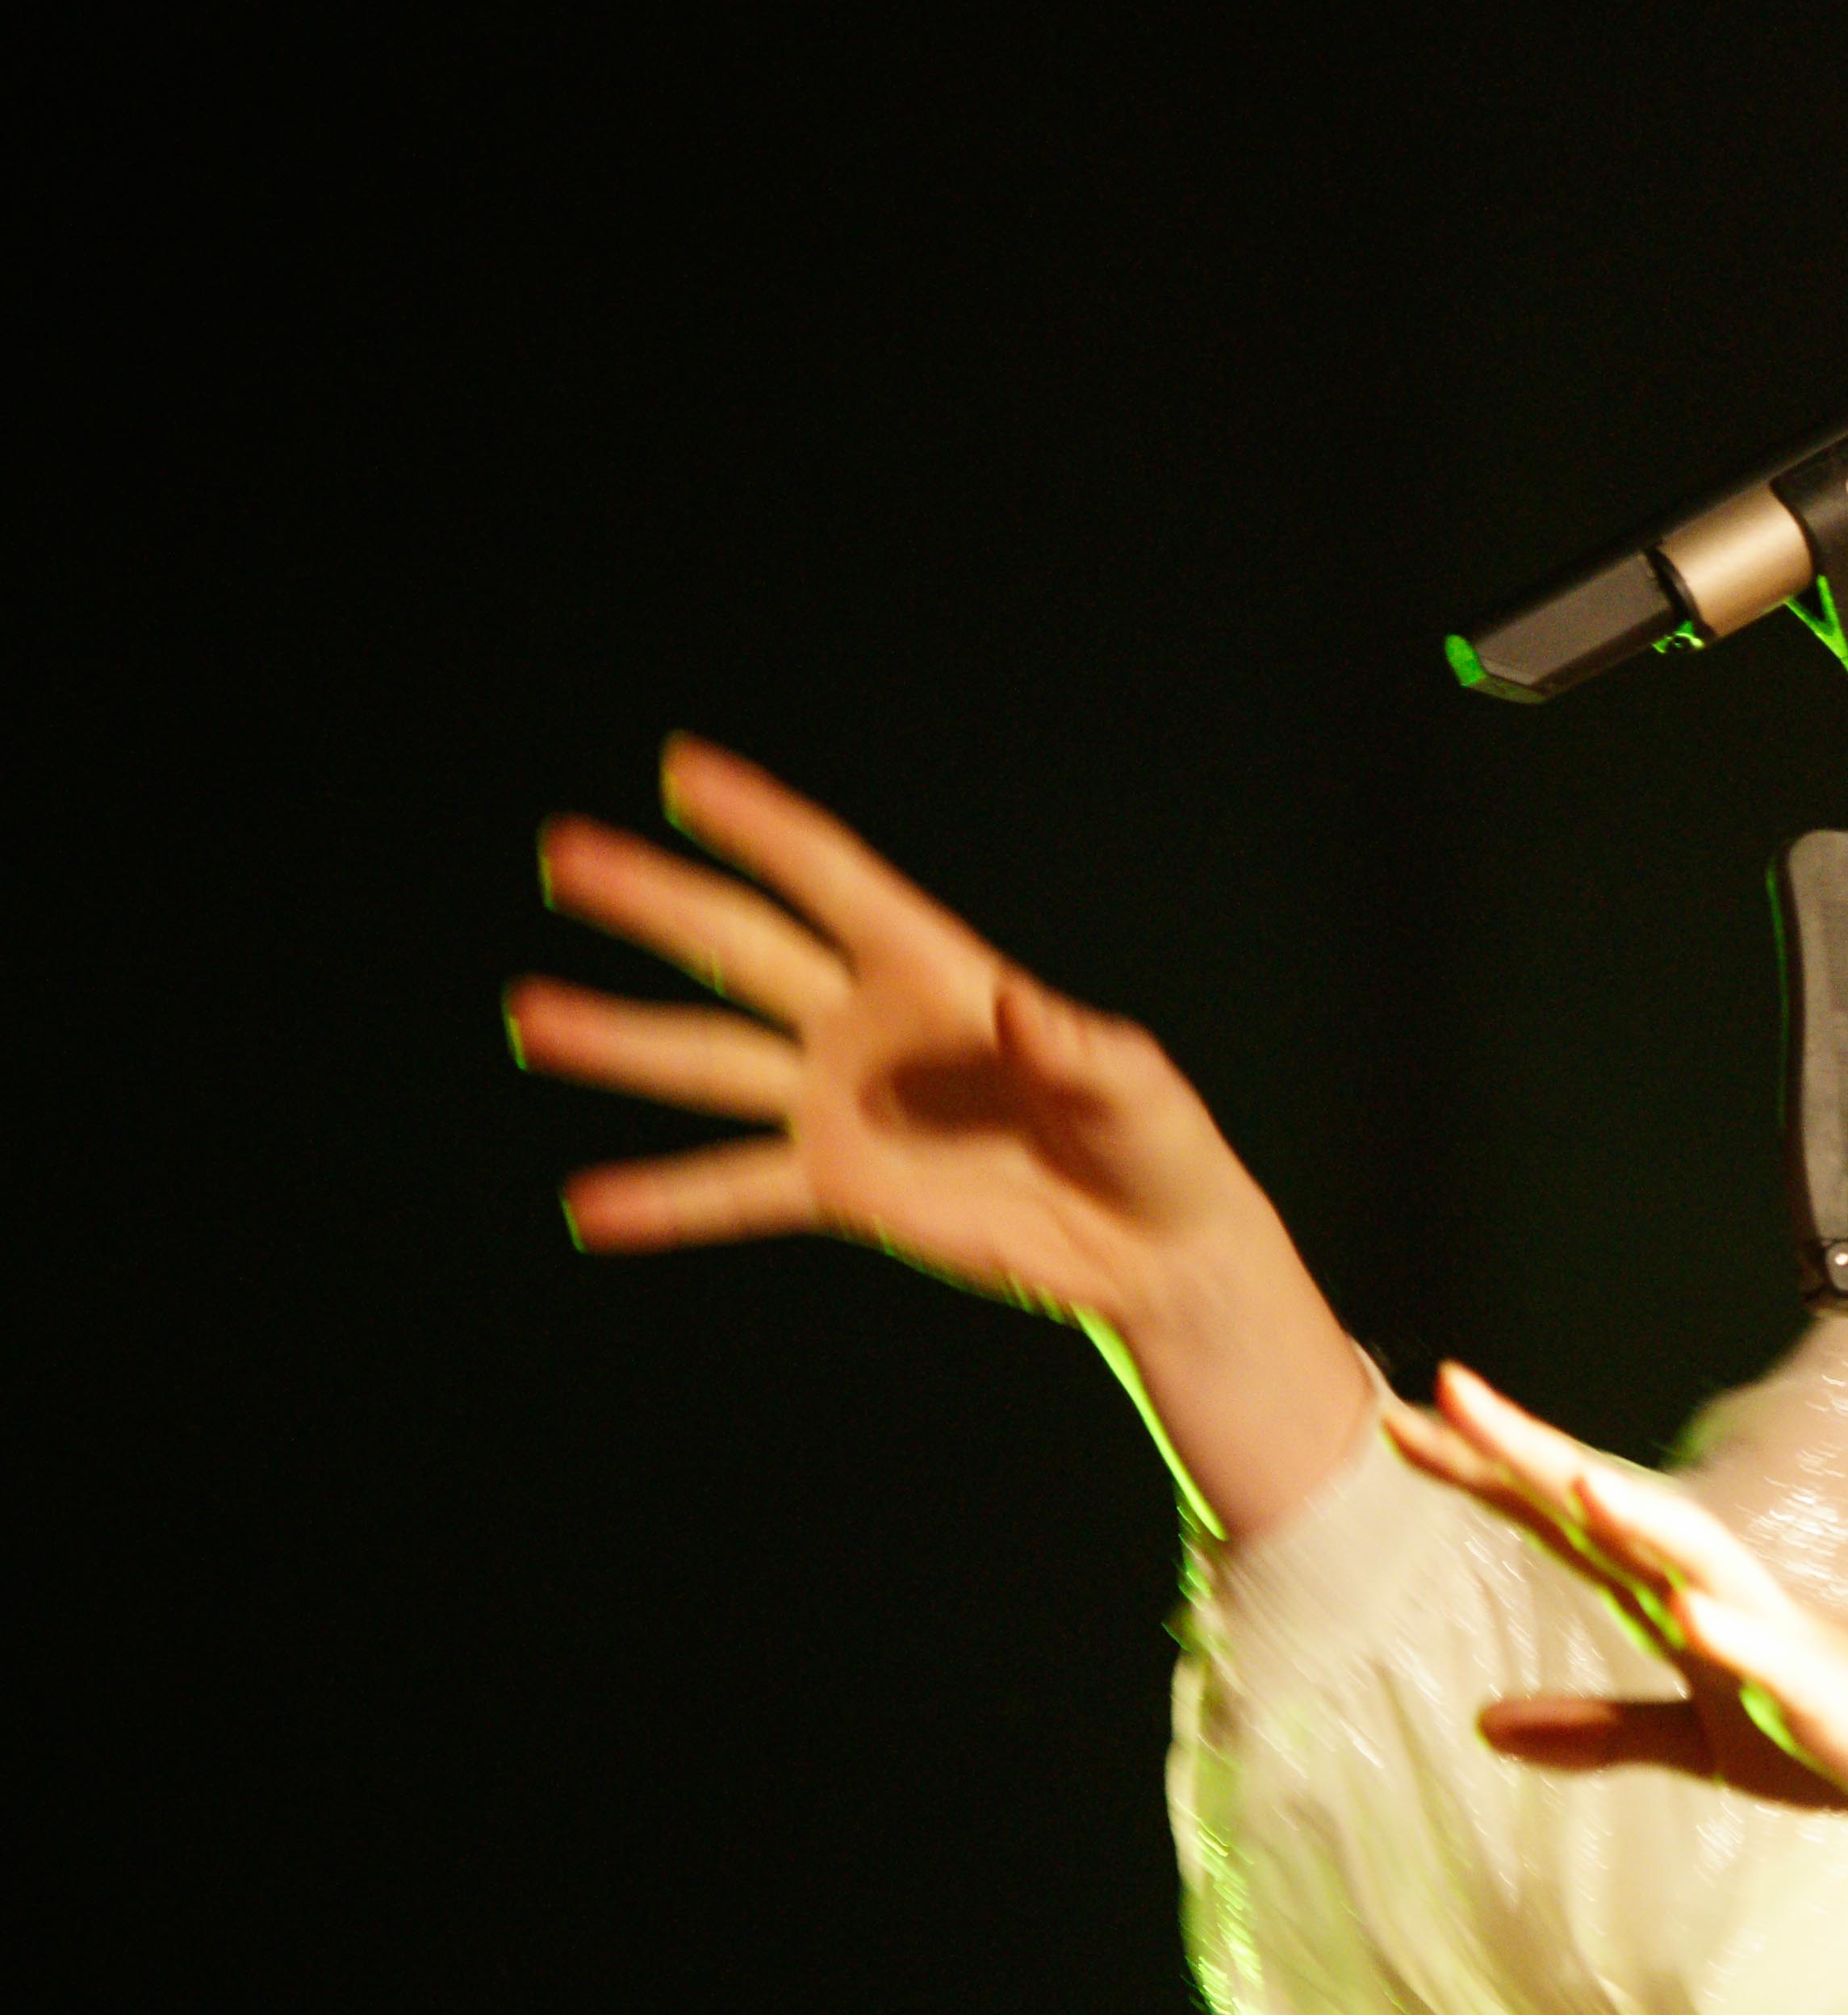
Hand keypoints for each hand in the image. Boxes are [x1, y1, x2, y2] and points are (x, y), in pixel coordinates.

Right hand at [513, 735, 1370, 1531]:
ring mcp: (844, 1105)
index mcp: (940, 973)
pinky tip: (589, 1206)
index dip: (761, 825)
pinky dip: (665, 1201)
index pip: (833, 879)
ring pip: (712, 1061)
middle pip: (744, 949)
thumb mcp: (1133, 1089)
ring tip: (530, 1017)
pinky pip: (736, 1189)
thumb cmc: (1151, 1142)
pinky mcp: (840, 1186)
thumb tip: (1022, 1011)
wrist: (1145, 1245)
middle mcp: (870, 1024)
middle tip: (566, 854)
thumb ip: (1078, 1049)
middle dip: (657, 902)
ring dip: (619, 1041)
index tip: (680, 769)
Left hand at [1387, 1367, 1847, 1854]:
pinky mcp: (1827, 1686)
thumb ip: (1600, 1728)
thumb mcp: (1702, 1743)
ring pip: (1695, 1554)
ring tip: (1565, 1475)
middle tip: (1446, 1394)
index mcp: (1682, 1601)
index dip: (1488, 1475)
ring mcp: (1778, 1632)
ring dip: (1632, 1513)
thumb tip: (1489, 1723)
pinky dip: (1731, 1628)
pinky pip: (1775, 1655)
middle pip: (1613, 1508)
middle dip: (1532, 1453)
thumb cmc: (1842, 1741)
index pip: (1567, 1523)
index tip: (1408, 1427)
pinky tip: (1690, 1611)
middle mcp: (1721, 1592)